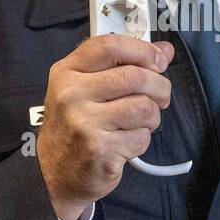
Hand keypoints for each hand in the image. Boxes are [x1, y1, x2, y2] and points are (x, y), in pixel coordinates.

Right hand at [36, 35, 173, 219]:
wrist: (54, 173)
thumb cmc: (76, 126)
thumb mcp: (88, 88)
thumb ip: (123, 65)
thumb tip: (165, 50)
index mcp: (67, 71)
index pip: (110, 46)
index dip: (143, 50)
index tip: (160, 60)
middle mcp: (72, 94)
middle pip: (135, 76)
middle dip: (159, 86)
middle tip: (161, 96)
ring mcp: (84, 122)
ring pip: (144, 107)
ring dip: (152, 116)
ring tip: (140, 122)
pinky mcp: (99, 149)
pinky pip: (141, 137)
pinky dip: (142, 140)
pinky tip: (126, 141)